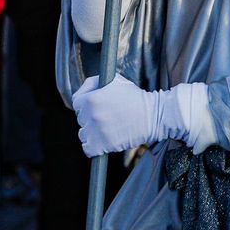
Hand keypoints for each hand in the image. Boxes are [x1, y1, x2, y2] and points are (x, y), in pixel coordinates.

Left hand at [72, 74, 212, 157]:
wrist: (153, 116)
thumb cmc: (134, 97)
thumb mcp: (115, 80)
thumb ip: (95, 82)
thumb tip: (84, 90)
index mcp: (91, 99)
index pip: (77, 102)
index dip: (85, 103)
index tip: (93, 106)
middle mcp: (91, 115)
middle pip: (80, 119)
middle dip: (90, 118)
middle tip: (105, 117)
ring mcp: (96, 132)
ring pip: (83, 134)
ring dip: (91, 133)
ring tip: (105, 129)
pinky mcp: (102, 146)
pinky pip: (88, 149)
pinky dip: (93, 147)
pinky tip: (103, 141)